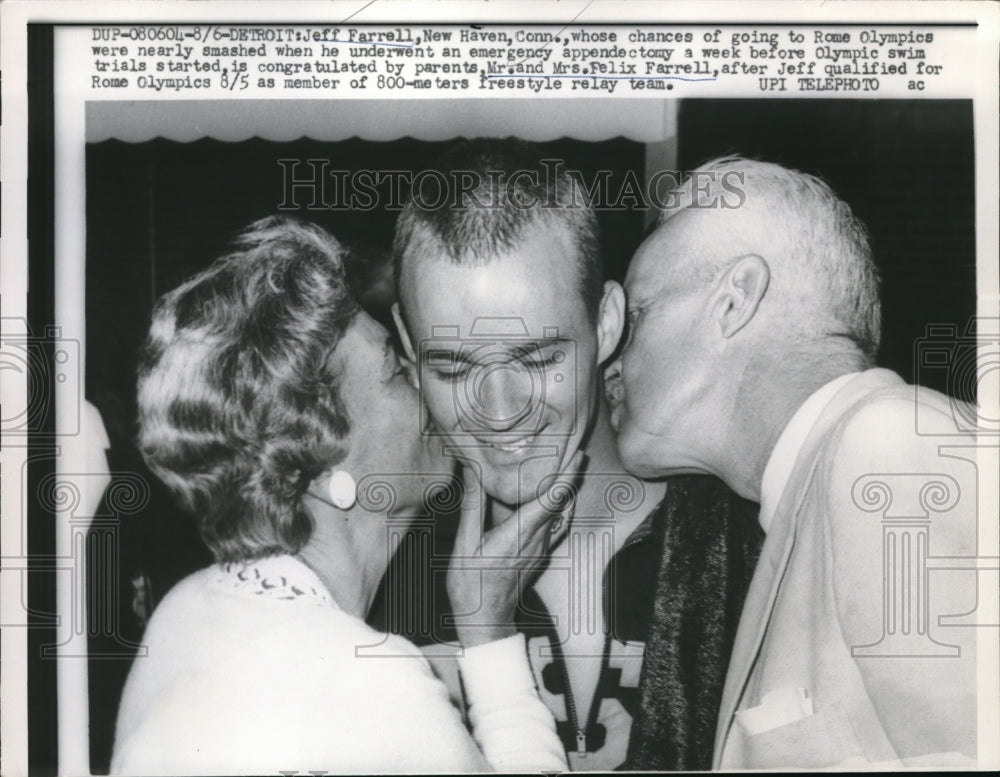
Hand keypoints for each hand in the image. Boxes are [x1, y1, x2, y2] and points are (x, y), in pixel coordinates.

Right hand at [447, 450, 584, 646]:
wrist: (485, 620)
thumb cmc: (471, 584)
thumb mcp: (465, 543)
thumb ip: (473, 505)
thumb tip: (473, 470)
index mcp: (521, 533)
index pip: (552, 498)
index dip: (566, 474)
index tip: (575, 453)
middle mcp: (538, 539)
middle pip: (561, 501)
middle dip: (568, 474)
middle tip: (571, 448)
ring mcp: (542, 547)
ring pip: (561, 513)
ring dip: (565, 489)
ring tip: (566, 466)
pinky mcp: (540, 553)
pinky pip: (556, 524)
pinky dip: (559, 506)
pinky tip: (554, 498)